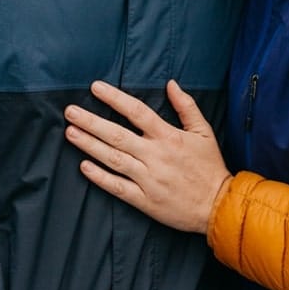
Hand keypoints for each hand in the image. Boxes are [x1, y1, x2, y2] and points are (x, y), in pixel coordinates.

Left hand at [65, 80, 230, 233]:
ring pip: (113, 159)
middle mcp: (155, 156)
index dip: (115, 98)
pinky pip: (117, 187)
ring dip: (90, 145)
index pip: (137, 112)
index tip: (95, 88)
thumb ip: (186, 106)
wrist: (218, 206)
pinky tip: (84, 167)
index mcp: (169, 136)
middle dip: (91, 122)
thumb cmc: (210, 167)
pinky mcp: (144, 200)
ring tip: (71, 133)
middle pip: (117, 135)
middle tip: (70, 111)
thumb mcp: (204, 131)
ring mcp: (148, 179)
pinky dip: (100, 177)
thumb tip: (171, 84)